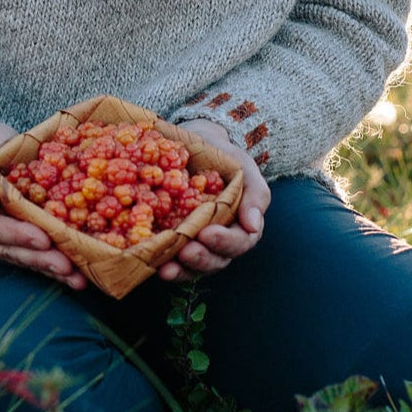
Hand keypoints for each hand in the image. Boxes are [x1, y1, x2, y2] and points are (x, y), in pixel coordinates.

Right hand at [0, 110, 86, 289]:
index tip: (42, 238)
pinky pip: (27, 254)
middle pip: (5, 249)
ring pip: (19, 257)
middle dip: (38, 258)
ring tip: (76, 276)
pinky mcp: (5, 241)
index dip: (16, 234)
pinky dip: (49, 264)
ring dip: (47, 268)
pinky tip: (73, 274)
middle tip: (67, 265)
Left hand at [157, 118, 269, 283]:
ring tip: (167, 267)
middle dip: (202, 258)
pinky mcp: (176, 241)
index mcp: (242, 224)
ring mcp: (197, 243)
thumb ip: (255, 192)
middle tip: (186, 251)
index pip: (241, 241)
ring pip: (195, 266)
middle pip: (217, 259)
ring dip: (183, 269)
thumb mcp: (243, 166)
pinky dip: (166, 266)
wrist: (195, 141)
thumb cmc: (223, 156)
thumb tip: (253, 224)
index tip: (206, 233)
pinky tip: (156, 266)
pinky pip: (173, 260)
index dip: (225, 241)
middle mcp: (221, 239)